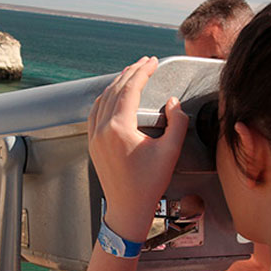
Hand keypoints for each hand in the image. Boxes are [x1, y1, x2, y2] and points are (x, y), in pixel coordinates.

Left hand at [88, 56, 188, 241]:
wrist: (127, 208)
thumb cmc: (148, 184)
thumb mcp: (170, 152)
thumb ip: (177, 122)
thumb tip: (172, 103)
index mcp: (119, 128)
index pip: (130, 89)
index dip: (143, 72)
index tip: (153, 62)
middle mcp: (102, 129)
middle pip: (115, 90)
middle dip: (131, 72)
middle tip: (145, 62)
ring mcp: (94, 136)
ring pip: (103, 99)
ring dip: (117, 83)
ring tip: (131, 73)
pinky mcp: (92, 144)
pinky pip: (95, 112)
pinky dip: (106, 98)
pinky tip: (113, 95)